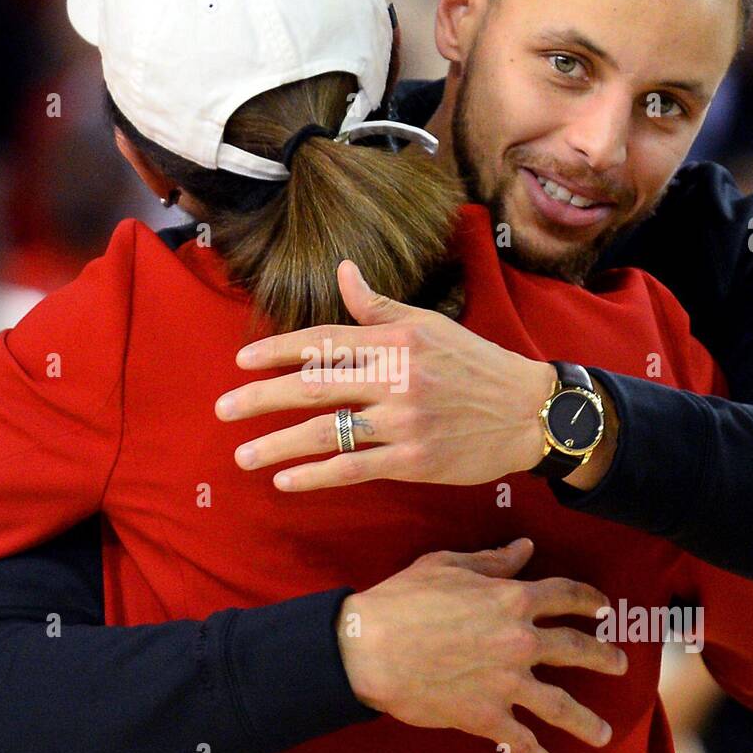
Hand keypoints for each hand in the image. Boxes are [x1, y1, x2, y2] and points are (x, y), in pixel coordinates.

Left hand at [217, 260, 565, 490]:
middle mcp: (396, 379)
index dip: (278, 351)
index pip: (324, 342)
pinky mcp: (414, 461)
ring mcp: (404, 423)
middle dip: (260, 398)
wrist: (529, 411)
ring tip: (242, 455)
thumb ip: (379, 307)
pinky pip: (353, 469)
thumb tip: (342, 271)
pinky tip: (284, 481)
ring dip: (277, 446)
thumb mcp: (430, 326)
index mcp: (396, 341)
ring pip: (325, 433)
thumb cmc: (475, 365)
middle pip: (312, 387)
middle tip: (222, 410)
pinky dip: (314, 476)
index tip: (241, 362)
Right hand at [336, 538, 625, 752]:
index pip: (566, 596)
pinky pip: (521, 742)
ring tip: (602, 734)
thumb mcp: (447, 566)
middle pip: (577, 650)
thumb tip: (524, 548)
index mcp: (511, 598)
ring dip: (586, 721)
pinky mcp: (486, 716)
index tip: (604, 609)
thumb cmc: (402, 599)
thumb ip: (492, 561)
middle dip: (604, 658)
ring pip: (561, 705)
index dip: (590, 601)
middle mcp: (519, 640)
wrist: (368, 647)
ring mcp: (506, 682)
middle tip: (621, 665)